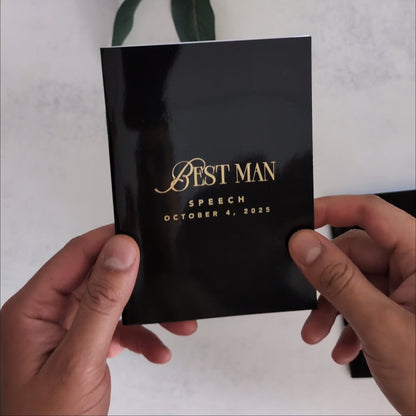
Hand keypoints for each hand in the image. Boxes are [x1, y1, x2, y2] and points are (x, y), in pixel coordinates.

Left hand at [0, 225, 196, 415]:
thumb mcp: (79, 361)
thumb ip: (102, 303)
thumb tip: (123, 250)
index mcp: (32, 309)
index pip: (75, 256)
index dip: (110, 241)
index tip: (144, 235)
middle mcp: (46, 316)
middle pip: (98, 279)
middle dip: (138, 284)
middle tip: (168, 281)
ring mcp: (64, 332)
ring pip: (111, 305)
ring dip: (145, 314)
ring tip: (179, 322)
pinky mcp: (80, 348)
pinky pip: (114, 330)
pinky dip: (139, 337)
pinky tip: (158, 351)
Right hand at [289, 195, 414, 414]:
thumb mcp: (380, 324)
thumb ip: (338, 279)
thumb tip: (304, 244)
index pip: (371, 213)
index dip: (332, 209)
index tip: (300, 222)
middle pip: (357, 253)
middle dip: (326, 281)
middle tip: (307, 301)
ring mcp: (411, 289)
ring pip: (356, 280)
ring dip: (333, 307)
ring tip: (318, 334)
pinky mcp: (404, 309)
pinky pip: (366, 301)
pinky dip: (349, 322)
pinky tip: (343, 347)